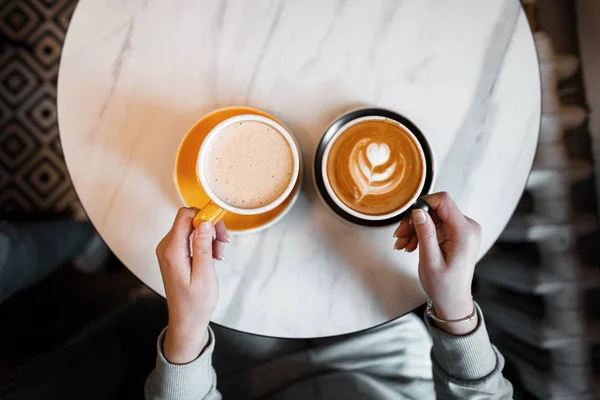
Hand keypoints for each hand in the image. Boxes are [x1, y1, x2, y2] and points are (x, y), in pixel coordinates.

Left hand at [155, 208, 228, 362]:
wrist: (187, 321)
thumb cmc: (196, 303)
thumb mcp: (204, 275)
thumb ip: (202, 246)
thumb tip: (204, 222)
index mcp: (172, 252)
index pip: (185, 216)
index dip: (204, 216)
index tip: (219, 227)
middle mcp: (166, 248)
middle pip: (189, 220)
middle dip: (209, 228)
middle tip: (223, 243)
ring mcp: (168, 251)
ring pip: (191, 228)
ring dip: (208, 237)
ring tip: (218, 255)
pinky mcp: (174, 254)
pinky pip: (189, 238)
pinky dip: (203, 243)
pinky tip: (212, 257)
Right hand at [394, 192, 480, 334]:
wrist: (453, 301)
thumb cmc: (443, 286)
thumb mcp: (430, 261)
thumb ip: (425, 233)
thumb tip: (418, 210)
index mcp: (464, 232)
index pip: (443, 201)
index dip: (422, 204)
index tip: (407, 219)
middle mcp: (468, 227)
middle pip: (436, 209)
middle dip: (414, 220)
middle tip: (399, 237)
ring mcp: (464, 230)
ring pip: (433, 217)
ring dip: (415, 228)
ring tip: (403, 245)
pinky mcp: (457, 234)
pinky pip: (436, 225)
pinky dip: (421, 233)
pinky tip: (411, 245)